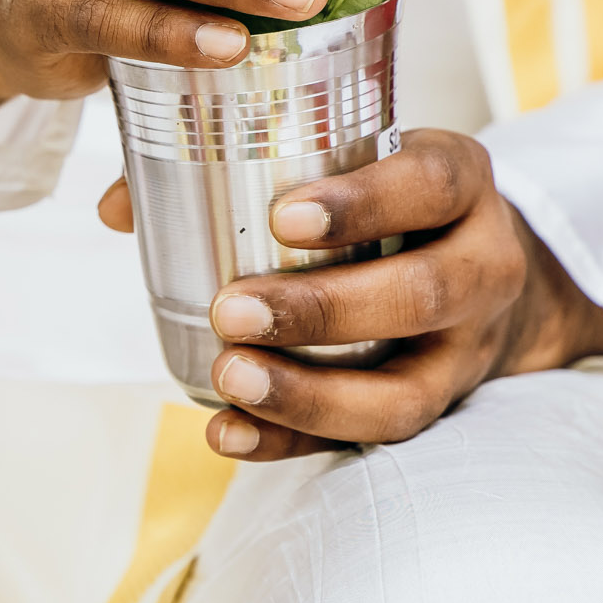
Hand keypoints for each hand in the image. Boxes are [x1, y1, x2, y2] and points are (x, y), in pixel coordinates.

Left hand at [96, 130, 602, 459]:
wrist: (482, 271)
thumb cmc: (391, 201)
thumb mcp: (352, 159)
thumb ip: (242, 166)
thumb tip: (120, 204)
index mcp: (461, 182)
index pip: (431, 185)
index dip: (363, 203)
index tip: (283, 217)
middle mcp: (482, 267)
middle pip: (421, 297)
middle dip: (321, 311)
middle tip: (230, 310)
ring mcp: (466, 352)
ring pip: (404, 392)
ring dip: (310, 393)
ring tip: (230, 378)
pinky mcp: (436, 410)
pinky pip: (369, 442)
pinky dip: (292, 442)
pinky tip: (228, 434)